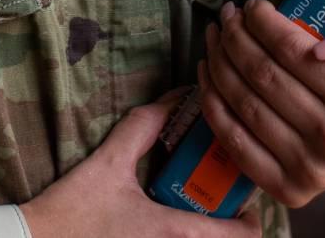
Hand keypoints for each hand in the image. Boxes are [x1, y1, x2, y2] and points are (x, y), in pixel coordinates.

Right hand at [18, 89, 258, 237]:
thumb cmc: (73, 211)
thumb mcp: (109, 162)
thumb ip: (143, 127)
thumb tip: (173, 99)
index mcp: (176, 231)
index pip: (244, 235)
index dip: (251, 217)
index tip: (238, 198)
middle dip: (227, 223)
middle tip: (213, 199)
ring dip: (204, 233)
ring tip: (189, 210)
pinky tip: (160, 225)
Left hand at [196, 0, 324, 208]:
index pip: (291, 51)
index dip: (262, 22)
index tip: (252, 4)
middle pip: (261, 75)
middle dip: (235, 37)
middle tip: (228, 16)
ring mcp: (309, 168)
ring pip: (243, 104)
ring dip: (219, 63)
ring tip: (215, 37)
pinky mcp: (288, 188)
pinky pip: (235, 142)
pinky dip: (213, 105)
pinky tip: (209, 74)